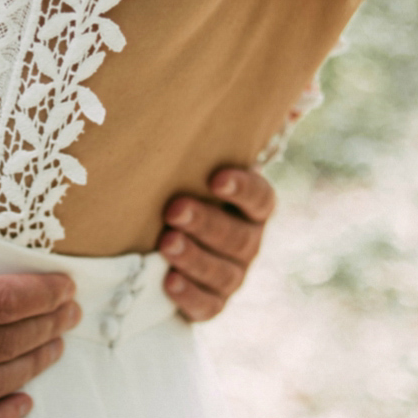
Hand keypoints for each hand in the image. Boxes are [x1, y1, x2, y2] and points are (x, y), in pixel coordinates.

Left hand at [157, 166, 276, 322]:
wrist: (160, 251)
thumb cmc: (174, 197)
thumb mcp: (184, 179)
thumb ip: (185, 159)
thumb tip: (157, 111)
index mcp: (250, 210)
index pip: (260, 198)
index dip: (242, 188)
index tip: (215, 178)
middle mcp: (248, 242)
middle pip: (239, 237)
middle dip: (206, 223)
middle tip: (174, 209)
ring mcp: (233, 276)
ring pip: (224, 272)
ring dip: (195, 258)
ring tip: (166, 243)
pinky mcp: (212, 304)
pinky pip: (208, 305)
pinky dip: (189, 295)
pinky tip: (168, 282)